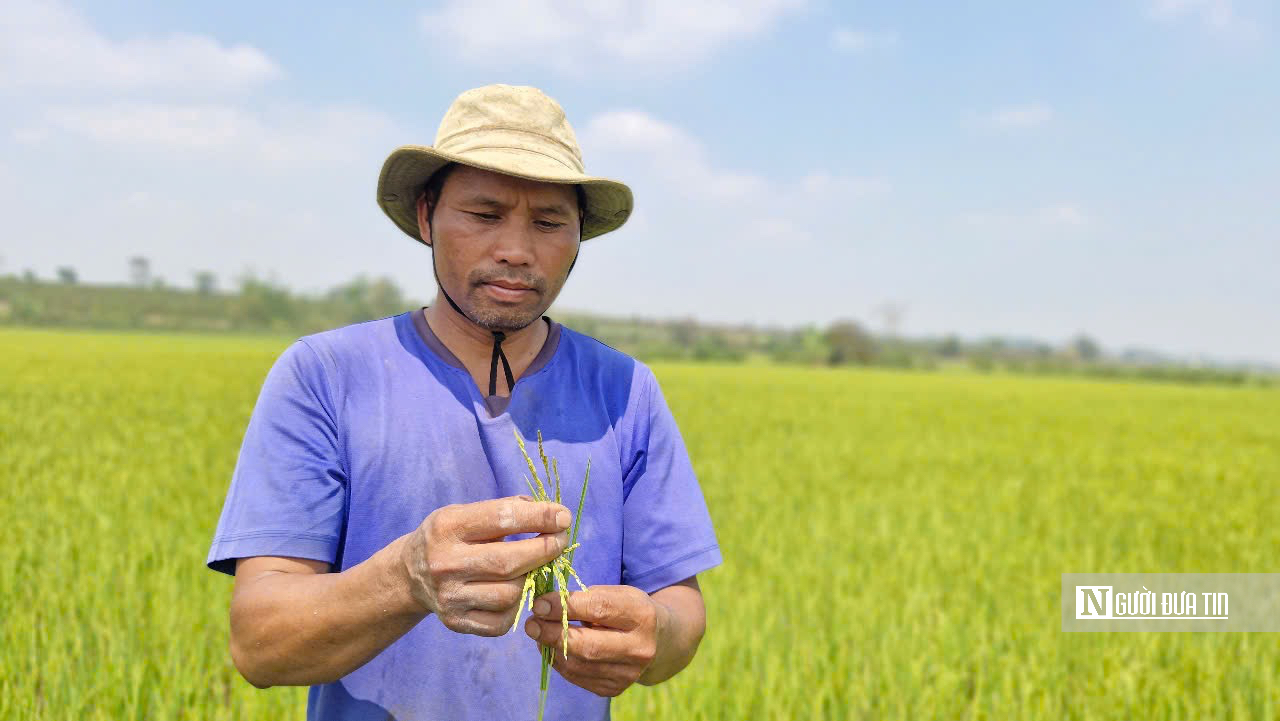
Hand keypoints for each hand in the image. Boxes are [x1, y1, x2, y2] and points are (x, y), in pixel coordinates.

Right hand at [400, 496, 570, 635]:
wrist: (410, 574)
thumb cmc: (449, 537)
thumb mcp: (465, 513)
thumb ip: (505, 510)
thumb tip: (552, 515)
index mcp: (447, 527)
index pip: (502, 518)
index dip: (538, 517)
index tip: (563, 516)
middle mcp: (444, 563)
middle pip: (509, 562)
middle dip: (545, 549)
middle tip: (561, 540)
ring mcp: (449, 597)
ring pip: (510, 594)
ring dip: (531, 578)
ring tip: (535, 565)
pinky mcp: (456, 622)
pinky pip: (503, 620)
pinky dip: (517, 605)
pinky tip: (515, 590)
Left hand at [523, 586, 663, 697]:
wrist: (660, 641)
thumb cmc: (630, 610)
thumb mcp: (617, 594)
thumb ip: (585, 598)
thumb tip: (545, 607)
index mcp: (642, 615)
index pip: (598, 609)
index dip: (565, 606)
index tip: (540, 603)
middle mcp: (640, 648)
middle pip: (587, 645)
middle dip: (553, 633)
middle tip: (532, 623)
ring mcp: (629, 673)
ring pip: (578, 665)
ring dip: (551, 649)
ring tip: (539, 633)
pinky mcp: (615, 688)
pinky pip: (578, 677)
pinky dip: (559, 662)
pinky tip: (552, 648)